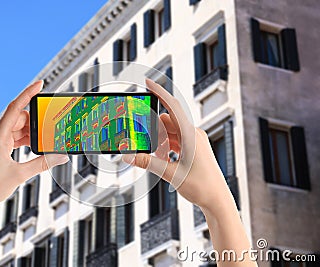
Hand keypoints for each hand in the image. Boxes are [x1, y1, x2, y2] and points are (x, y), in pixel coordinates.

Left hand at [0, 80, 68, 209]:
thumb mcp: (20, 175)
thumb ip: (43, 163)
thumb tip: (61, 156)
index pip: (15, 107)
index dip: (28, 93)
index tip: (40, 84)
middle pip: (20, 119)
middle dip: (36, 123)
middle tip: (50, 130)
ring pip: (17, 128)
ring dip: (30, 133)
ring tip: (43, 142)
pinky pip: (13, 136)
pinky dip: (24, 139)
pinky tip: (33, 147)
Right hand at [123, 79, 233, 210]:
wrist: (217, 200)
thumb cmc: (201, 187)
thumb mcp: (170, 173)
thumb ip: (147, 162)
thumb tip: (128, 155)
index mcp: (192, 135)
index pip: (173, 107)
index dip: (160, 93)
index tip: (148, 83)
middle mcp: (194, 134)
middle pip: (167, 122)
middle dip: (152, 129)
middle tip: (137, 137)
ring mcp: (194, 141)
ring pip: (170, 132)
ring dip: (158, 140)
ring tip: (150, 154)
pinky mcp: (193, 149)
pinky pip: (175, 140)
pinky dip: (164, 146)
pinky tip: (158, 156)